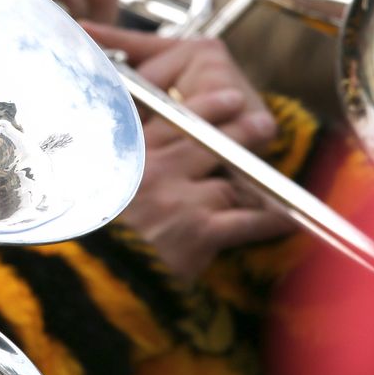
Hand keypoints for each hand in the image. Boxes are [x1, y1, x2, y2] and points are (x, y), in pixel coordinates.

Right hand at [82, 21, 293, 281]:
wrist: (90, 276)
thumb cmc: (89, 230)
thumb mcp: (95, 183)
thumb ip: (121, 164)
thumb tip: (148, 152)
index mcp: (128, 154)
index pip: (175, 119)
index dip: (207, 107)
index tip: (229, 98)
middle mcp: (155, 169)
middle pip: (209, 141)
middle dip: (241, 130)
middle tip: (262, 123)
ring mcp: (179, 199)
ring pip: (228, 182)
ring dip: (252, 182)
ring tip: (271, 178)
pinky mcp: (199, 232)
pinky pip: (247, 222)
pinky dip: (269, 221)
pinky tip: (284, 217)